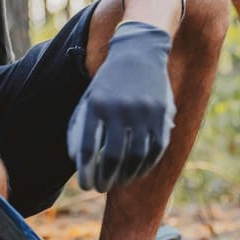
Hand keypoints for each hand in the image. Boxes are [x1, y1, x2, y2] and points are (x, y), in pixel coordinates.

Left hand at [67, 21, 175, 192]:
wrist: (139, 51)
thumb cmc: (109, 81)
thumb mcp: (90, 97)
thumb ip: (81, 126)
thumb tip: (78, 160)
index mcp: (96, 104)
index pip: (88, 148)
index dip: (86, 172)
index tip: (85, 185)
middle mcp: (120, 108)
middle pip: (112, 157)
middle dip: (105, 178)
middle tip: (101, 187)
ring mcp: (143, 111)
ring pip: (136, 157)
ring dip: (126, 176)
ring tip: (118, 182)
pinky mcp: (162, 113)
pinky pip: (155, 148)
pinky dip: (146, 165)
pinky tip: (137, 172)